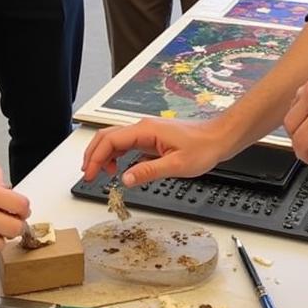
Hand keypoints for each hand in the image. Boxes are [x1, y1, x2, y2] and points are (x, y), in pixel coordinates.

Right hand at [82, 118, 229, 186]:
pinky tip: (120, 168)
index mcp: (146, 130)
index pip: (110, 141)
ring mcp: (147, 132)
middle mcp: (143, 127)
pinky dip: (117, 155)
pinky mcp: (152, 138)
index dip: (95, 158)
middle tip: (88, 175)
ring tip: (100, 174)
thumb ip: (149, 171)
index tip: (90, 175)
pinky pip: (128, 144)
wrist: (219, 138)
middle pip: (107, 137)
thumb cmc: (203, 147)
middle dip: (93, 155)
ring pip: (116, 140)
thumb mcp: (176, 164)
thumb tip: (125, 179)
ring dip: (104, 155)